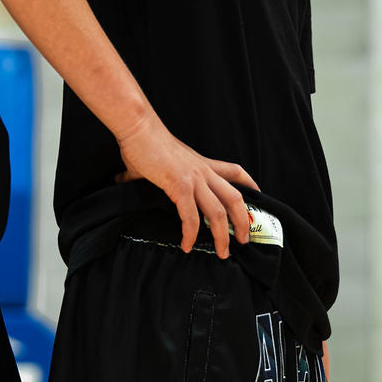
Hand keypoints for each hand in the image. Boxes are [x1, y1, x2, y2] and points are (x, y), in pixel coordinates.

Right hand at [116, 113, 258, 256]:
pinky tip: (186, 245)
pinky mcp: (179, 186)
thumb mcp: (158, 158)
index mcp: (202, 164)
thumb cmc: (145, 141)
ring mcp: (194, 179)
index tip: (258, 197)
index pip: (235, 172)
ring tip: (223, 252)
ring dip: (223, 235)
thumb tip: (122, 179)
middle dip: (243, 221)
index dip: (250, 185)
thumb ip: (149, 172)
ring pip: (219, 211)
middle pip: (235, 197)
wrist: (139, 128)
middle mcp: (203, 171)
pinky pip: (190, 216)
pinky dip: (190, 233)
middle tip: (244, 239)